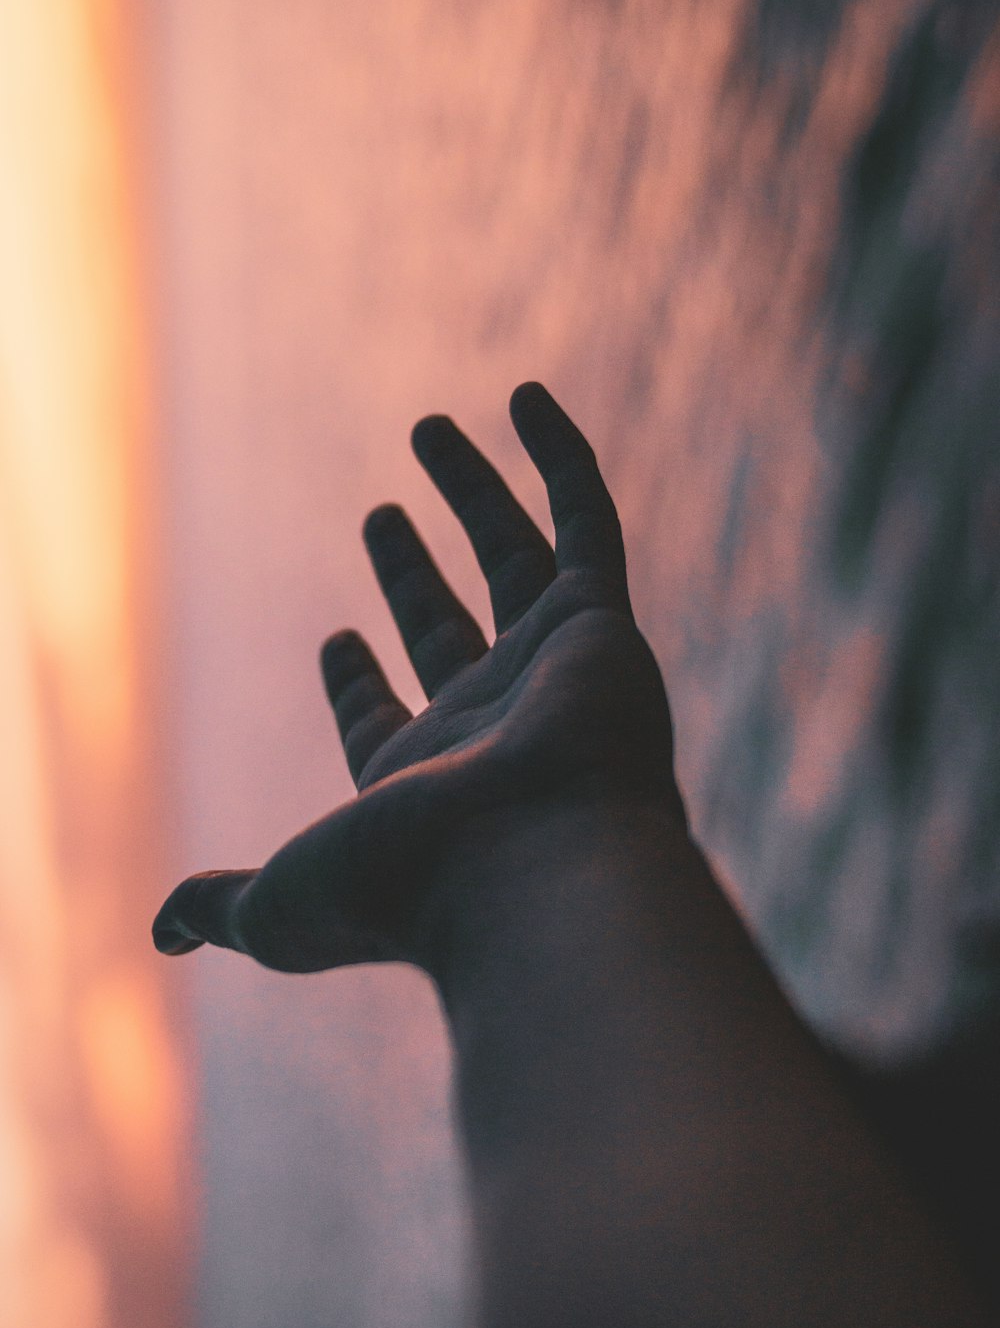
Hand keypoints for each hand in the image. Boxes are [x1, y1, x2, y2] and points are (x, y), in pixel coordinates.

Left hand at [152, 382, 684, 975]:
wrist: (532, 874)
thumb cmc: (409, 892)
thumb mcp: (283, 904)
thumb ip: (223, 902)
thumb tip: (162, 929)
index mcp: (419, 782)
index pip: (385, 718)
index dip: (356, 681)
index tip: (335, 638)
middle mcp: (490, 722)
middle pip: (447, 627)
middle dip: (413, 573)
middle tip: (376, 513)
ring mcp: (550, 670)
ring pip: (514, 559)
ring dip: (474, 493)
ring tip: (427, 428)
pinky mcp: (601, 622)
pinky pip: (587, 522)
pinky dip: (560, 459)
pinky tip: (523, 398)